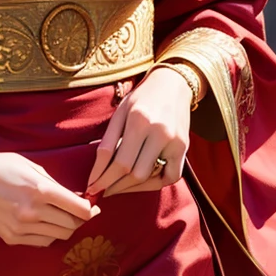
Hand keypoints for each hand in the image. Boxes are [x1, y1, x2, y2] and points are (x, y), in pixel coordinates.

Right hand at [0, 148, 98, 246]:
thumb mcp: (30, 166)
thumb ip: (54, 184)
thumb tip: (75, 198)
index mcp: (40, 190)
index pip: (79, 209)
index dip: (91, 210)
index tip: (94, 207)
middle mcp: (32, 212)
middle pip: (72, 225)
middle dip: (80, 220)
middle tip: (80, 212)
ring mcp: (20, 228)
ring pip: (58, 237)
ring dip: (64, 228)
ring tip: (61, 217)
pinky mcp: (10, 238)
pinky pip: (41, 242)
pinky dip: (49, 235)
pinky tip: (44, 224)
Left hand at [86, 67, 194, 196]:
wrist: (173, 84)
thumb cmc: (141, 98)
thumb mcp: (120, 112)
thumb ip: (108, 141)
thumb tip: (97, 172)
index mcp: (140, 120)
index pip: (118, 162)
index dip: (102, 179)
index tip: (91, 189)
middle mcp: (160, 132)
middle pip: (133, 173)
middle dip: (113, 186)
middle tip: (100, 190)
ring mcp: (175, 142)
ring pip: (149, 178)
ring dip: (129, 187)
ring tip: (115, 187)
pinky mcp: (184, 148)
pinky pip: (170, 177)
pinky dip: (154, 184)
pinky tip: (139, 183)